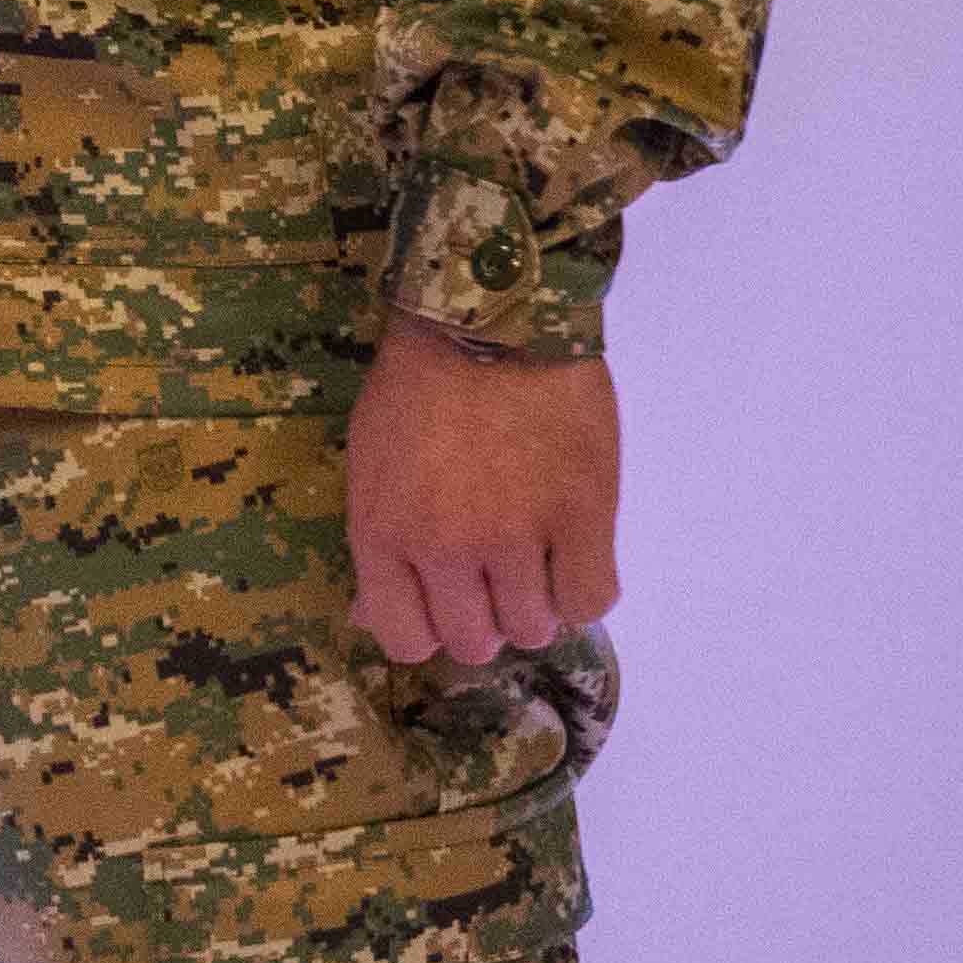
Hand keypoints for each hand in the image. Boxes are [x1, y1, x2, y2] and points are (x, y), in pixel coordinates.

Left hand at [345, 315, 619, 664]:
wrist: (489, 319)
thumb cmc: (418, 387)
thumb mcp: (371, 463)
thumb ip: (378, 546)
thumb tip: (373, 618)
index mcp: (382, 533)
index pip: (404, 638)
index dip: (427, 627)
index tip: (443, 601)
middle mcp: (445, 546)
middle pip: (473, 643)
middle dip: (483, 617)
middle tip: (494, 574)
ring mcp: (516, 535)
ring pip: (534, 629)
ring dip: (535, 602)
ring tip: (535, 554)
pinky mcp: (582, 516)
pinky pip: (591, 600)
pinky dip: (582, 587)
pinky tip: (572, 552)